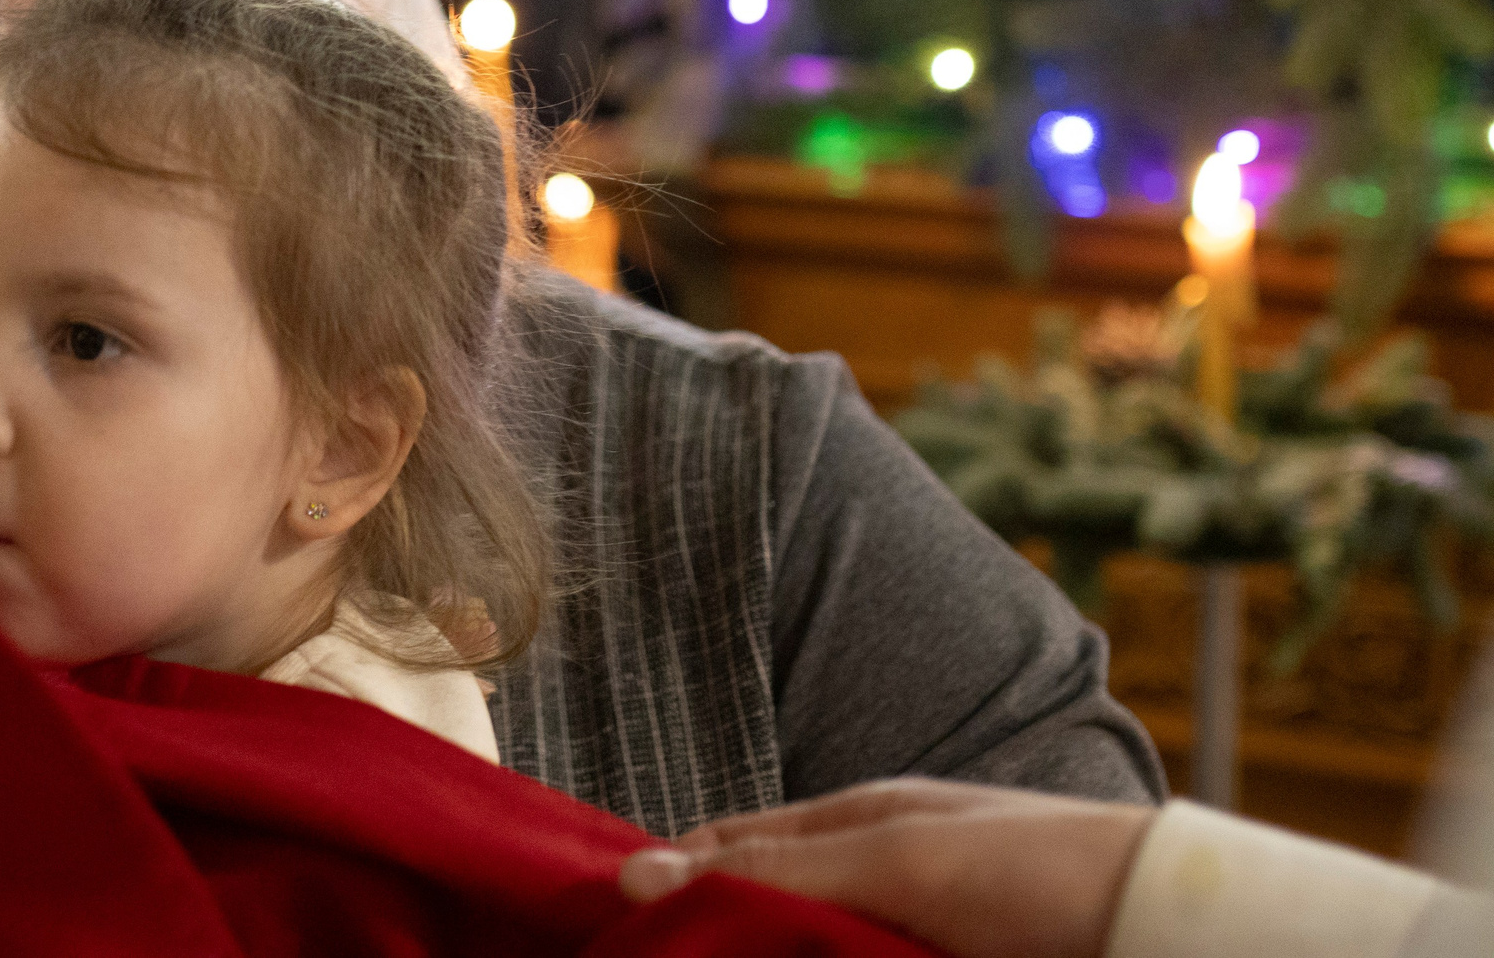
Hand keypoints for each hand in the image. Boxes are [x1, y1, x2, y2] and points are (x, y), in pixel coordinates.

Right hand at [618, 781, 1153, 957]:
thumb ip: (769, 872)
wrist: (1166, 934)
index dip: (668, 881)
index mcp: (858, 824)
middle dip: (711, 945)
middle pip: (763, 920)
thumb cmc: (1034, 871)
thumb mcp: (890, 860)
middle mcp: (877, 882)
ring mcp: (907, 941)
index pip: (731, 849)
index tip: (603, 926)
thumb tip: (637, 875)